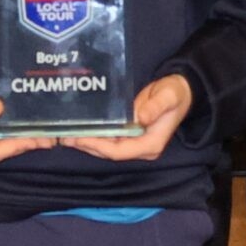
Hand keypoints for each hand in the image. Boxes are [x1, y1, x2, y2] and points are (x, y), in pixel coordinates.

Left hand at [64, 74, 193, 161]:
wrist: (179, 92)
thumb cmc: (174, 94)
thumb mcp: (168, 97)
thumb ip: (155, 108)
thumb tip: (141, 119)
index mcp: (151, 144)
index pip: (120, 151)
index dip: (99, 146)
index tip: (81, 138)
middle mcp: (141, 148)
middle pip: (109, 153)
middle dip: (88, 146)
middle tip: (66, 137)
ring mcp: (135, 144)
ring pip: (106, 149)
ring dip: (87, 143)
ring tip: (66, 135)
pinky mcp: (129, 136)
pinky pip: (109, 140)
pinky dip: (94, 137)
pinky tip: (80, 130)